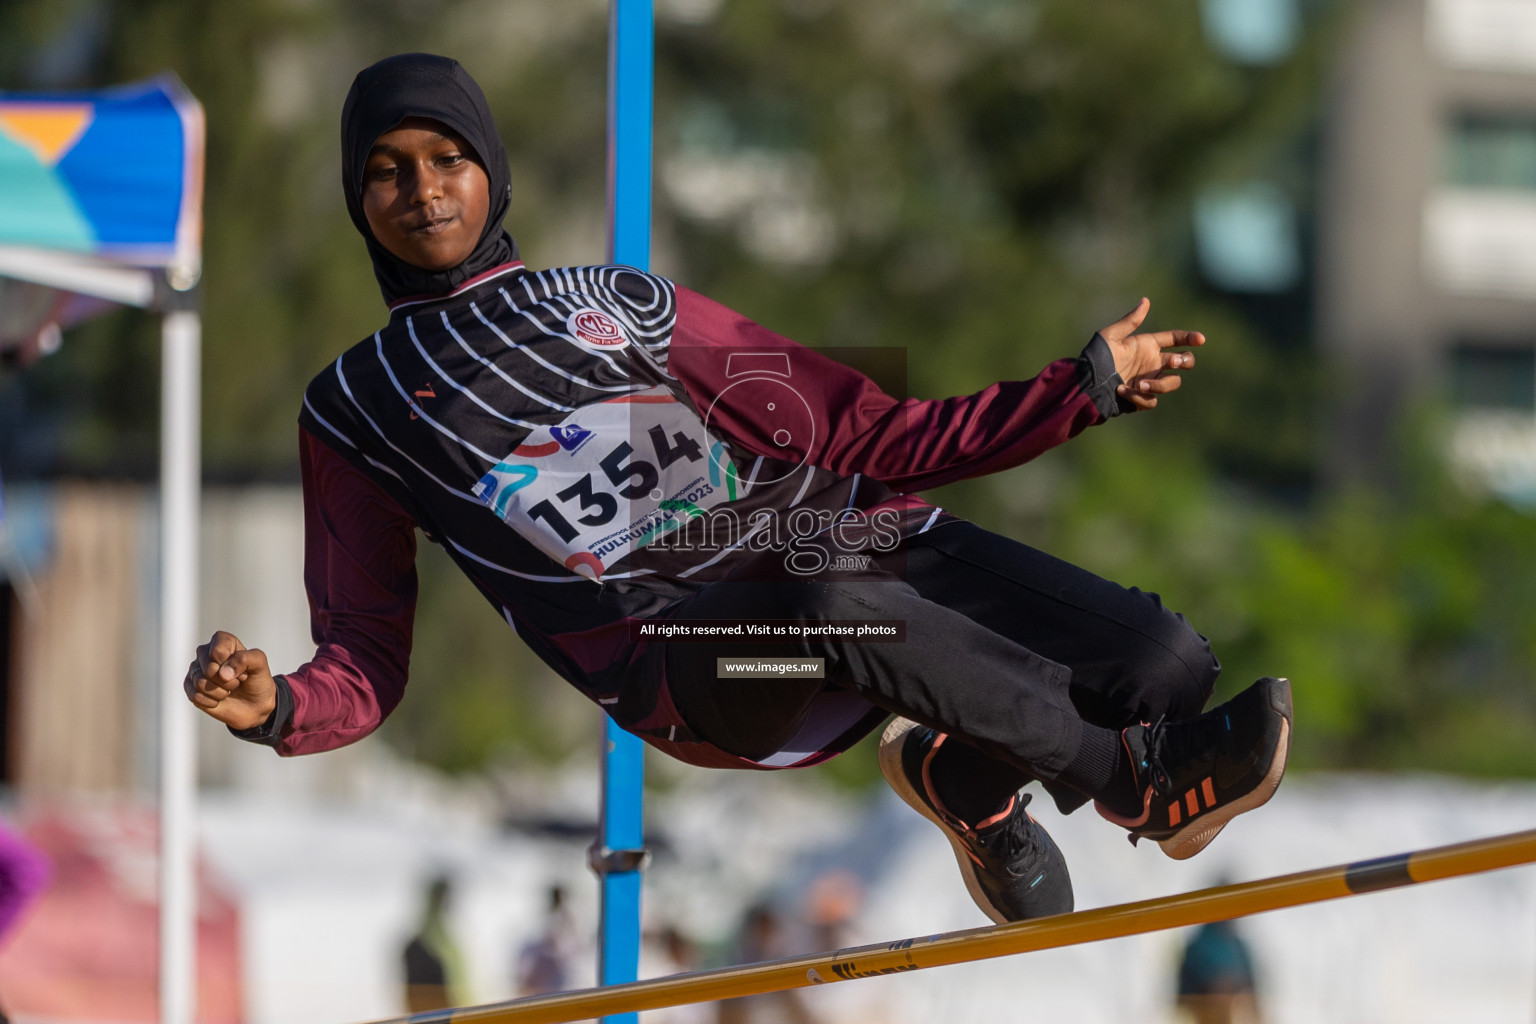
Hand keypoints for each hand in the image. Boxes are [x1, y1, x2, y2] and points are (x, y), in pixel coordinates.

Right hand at [184, 630, 277, 730]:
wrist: (255, 705)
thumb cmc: (257, 680)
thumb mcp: (260, 664)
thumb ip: (245, 659)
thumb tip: (223, 673)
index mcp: (222, 641)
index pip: (218, 651)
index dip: (232, 665)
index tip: (243, 671)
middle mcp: (205, 654)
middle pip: (209, 668)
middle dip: (227, 681)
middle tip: (236, 683)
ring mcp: (196, 671)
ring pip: (200, 683)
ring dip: (220, 692)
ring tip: (229, 691)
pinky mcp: (191, 688)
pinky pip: (195, 696)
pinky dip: (212, 701)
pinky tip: (219, 699)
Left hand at [1097, 297, 1204, 411]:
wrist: (1085, 383)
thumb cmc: (1096, 357)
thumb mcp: (1111, 336)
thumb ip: (1130, 321)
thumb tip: (1146, 300)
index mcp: (1147, 346)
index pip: (1175, 339)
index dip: (1189, 338)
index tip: (1200, 340)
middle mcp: (1152, 363)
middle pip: (1183, 362)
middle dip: (1185, 361)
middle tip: (1175, 362)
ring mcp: (1149, 381)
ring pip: (1172, 383)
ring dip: (1160, 384)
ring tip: (1140, 384)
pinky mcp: (1141, 400)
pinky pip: (1152, 401)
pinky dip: (1139, 397)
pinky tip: (1122, 390)